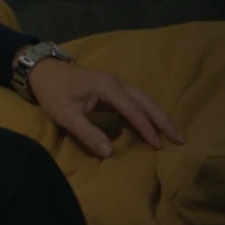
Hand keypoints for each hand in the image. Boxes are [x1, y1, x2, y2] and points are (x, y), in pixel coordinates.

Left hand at [27, 60, 183, 156]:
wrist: (43, 71)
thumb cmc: (53, 92)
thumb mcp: (65, 115)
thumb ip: (87, 134)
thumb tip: (110, 153)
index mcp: (107, 87)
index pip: (133, 110)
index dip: (146, 129)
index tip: (158, 146)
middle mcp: (117, 82)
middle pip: (146, 102)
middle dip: (164, 121)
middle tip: (181, 140)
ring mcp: (117, 83)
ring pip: (145, 100)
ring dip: (159, 117)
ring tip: (174, 135)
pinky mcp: (114, 88)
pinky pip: (137, 100)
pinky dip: (149, 113)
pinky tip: (155, 126)